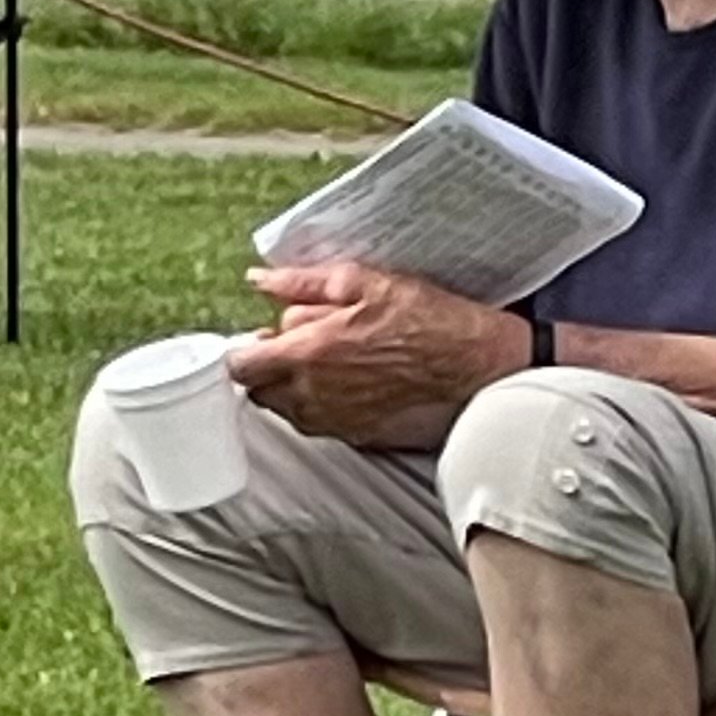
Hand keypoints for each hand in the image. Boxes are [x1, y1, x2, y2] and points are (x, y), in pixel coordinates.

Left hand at [228, 261, 530, 449]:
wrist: (474, 364)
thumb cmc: (427, 320)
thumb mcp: (364, 283)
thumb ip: (302, 284)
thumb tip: (262, 280)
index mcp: (306, 354)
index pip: (241, 365)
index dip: (248, 349)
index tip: (265, 337)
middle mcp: (311, 395)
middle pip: (260, 391)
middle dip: (271, 368)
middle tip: (305, 344)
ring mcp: (332, 420)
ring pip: (288, 408)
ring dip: (296, 387)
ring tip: (334, 361)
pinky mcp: (354, 435)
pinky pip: (320, 421)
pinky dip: (324, 404)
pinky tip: (355, 381)